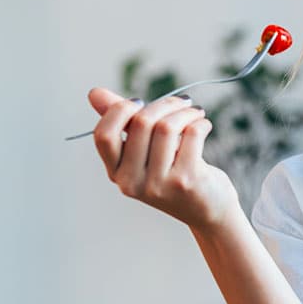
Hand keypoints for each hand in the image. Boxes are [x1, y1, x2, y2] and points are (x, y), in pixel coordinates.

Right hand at [88, 87, 239, 229]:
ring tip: (196, 113)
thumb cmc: (173, 173)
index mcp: (117, 173)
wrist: (208, 210)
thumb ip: (122, 123)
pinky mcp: (185, 181)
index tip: (140, 102)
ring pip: (167, 127)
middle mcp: (132, 183)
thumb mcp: (145, 152)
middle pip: (141, 123)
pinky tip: (204, 125)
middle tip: (183, 102)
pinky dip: (200, 123)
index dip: (120, 110)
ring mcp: (158, 184)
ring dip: (186, 112)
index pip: (104, 135)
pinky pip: (192, 134)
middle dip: (165, 104)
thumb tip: (94, 93)